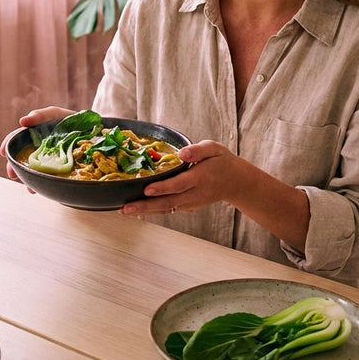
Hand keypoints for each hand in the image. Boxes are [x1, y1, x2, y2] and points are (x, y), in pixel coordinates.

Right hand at [0, 106, 74, 185]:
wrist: (94, 131)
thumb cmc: (72, 120)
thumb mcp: (56, 114)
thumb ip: (41, 115)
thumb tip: (22, 121)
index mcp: (35, 135)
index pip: (17, 139)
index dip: (9, 145)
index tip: (3, 152)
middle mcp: (39, 149)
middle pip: (22, 158)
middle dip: (15, 167)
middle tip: (13, 174)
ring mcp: (49, 161)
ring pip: (33, 171)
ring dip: (28, 179)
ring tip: (28, 186)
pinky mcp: (59, 170)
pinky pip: (48, 179)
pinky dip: (42, 184)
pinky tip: (38, 189)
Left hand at [120, 140, 249, 214]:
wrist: (234, 182)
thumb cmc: (221, 161)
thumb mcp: (214, 149)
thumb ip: (198, 150)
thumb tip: (182, 153)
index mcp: (200, 177)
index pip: (179, 184)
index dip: (163, 188)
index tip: (147, 189)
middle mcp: (194, 193)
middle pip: (167, 202)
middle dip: (145, 206)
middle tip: (125, 208)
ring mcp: (190, 203)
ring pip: (165, 209)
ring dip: (144, 211)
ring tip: (124, 210)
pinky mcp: (186, 207)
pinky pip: (168, 209)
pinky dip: (152, 210)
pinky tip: (136, 209)